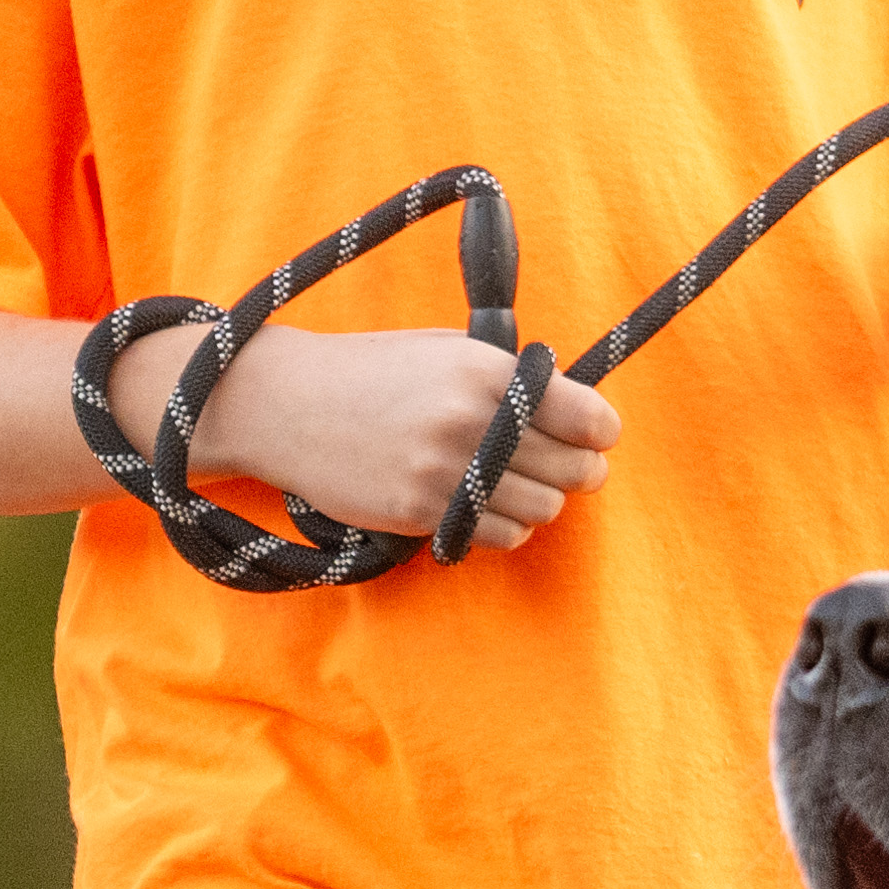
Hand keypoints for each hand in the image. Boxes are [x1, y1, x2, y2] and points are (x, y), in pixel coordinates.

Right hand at [124, 325, 618, 548]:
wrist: (289, 403)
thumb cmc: (376, 372)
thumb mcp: (449, 352)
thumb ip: (512, 382)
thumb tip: (581, 414)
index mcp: (487, 373)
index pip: (587, 417)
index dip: (600, 431)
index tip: (595, 435)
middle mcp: (472, 422)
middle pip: (576, 470)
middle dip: (578, 470)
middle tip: (561, 464)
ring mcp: (446, 471)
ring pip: (544, 510)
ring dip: (538, 501)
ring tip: (510, 482)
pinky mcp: (421, 511)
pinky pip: (499, 535)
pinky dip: (502, 526)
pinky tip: (481, 504)